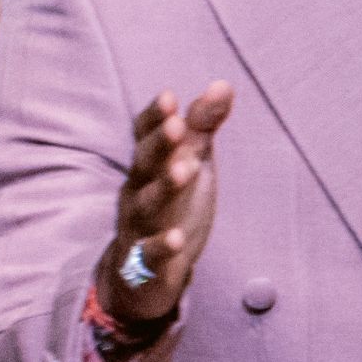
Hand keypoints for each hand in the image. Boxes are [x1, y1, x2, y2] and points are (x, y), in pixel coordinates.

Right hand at [106, 82, 234, 325]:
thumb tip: (223, 84)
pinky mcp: (146, 264)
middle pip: (143, 165)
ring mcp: (139, 227)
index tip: (169, 97)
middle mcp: (138, 191)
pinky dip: (161, 246)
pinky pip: (150, 254)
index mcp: (148, 166)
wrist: (144, 276)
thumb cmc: (172, 208)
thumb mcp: (191, 162)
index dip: (154, 118)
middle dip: (158, 145)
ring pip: (146, 204)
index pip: (144, 136)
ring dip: (163, 187)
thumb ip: (203, 126)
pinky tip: (177, 239)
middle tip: (176, 126)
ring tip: (184, 170)